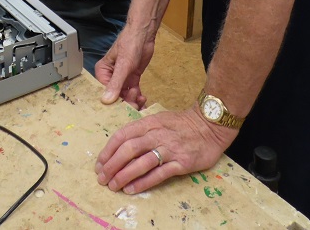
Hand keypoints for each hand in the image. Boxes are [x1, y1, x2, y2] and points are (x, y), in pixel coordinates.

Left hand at [94, 107, 236, 194]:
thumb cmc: (181, 125)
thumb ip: (140, 130)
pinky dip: (143, 182)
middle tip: (102, 178)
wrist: (210, 127)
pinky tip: (132, 189)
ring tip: (113, 186)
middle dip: (112, 165)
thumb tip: (119, 146)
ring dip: (124, 175)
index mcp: (148, 123)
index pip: (122, 135)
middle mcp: (157, 135)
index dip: (108, 151)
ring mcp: (169, 149)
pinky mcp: (181, 162)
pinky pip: (159, 174)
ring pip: (141, 162)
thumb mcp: (158, 120)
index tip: (99, 164)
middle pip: (128, 149)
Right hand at [95, 26, 155, 108]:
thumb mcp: (123, 65)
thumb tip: (106, 100)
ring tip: (140, 99)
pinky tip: (143, 99)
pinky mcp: (132, 79)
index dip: (112, 102)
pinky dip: (138, 97)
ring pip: (125, 96)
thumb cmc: (130, 44)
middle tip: (135, 104)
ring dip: (133, 101)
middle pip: (115, 96)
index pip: (104, 92)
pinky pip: (133, 93)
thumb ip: (115, 83)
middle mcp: (110, 77)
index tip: (122, 109)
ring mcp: (122, 79)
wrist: (144, 35)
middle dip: (125, 102)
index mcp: (102, 72)